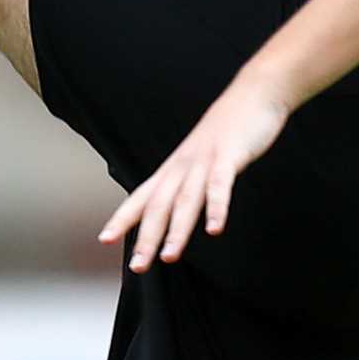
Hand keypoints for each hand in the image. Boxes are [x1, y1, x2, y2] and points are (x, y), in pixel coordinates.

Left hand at [98, 75, 292, 272]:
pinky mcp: (229, 156)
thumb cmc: (227, 131)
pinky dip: (216, 208)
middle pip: (159, 204)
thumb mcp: (201, 158)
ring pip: (185, 199)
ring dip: (176, 230)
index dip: (123, 217)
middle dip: (146, 236)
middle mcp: (183, 165)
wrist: (253, 93)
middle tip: (138, 266)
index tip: (104, 239)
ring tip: (168, 257)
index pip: (141, 196)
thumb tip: (177, 207)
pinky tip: (215, 230)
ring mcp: (204, 160)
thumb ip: (189, 182)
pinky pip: (220, 185)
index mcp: (174, 167)